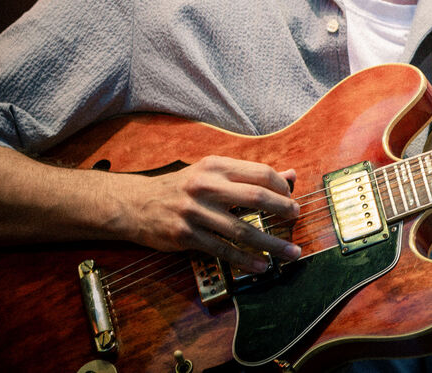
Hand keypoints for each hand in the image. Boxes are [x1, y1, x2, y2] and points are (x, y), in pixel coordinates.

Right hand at [122, 155, 301, 271]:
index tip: (291, 198)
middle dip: (281, 210)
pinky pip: (222, 250)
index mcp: (216, 166)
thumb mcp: (213, 172)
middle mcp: (206, 186)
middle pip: (256, 197)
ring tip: (289, 251)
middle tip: (295, 218)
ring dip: (270, 243)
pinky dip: (245, 260)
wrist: (136, 204)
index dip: (281, 186)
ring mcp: (195, 212)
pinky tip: (262, 266)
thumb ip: (251, 175)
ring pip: (242, 229)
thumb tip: (292, 175)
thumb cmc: (182, 187)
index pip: (259, 172)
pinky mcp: (186, 236)